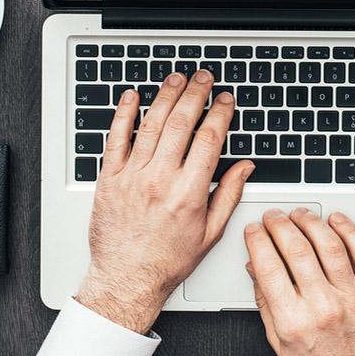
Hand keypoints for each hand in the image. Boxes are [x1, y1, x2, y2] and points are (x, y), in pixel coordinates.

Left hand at [76, 70, 254, 332]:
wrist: (126, 278)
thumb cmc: (167, 260)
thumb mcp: (209, 233)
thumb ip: (229, 195)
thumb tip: (245, 167)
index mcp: (188, 193)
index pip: (209, 140)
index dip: (220, 113)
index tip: (225, 100)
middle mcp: (160, 180)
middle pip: (180, 124)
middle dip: (195, 94)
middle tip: (203, 77)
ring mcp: (132, 177)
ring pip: (150, 125)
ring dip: (165, 96)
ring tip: (176, 78)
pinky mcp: (109, 178)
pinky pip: (115, 139)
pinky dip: (123, 114)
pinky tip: (132, 96)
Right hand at [246, 209, 354, 355]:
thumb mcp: (279, 340)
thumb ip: (265, 302)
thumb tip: (255, 267)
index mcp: (294, 319)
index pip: (269, 266)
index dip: (258, 241)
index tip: (254, 231)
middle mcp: (322, 306)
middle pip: (297, 250)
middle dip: (280, 225)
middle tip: (274, 217)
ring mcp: (351, 298)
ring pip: (330, 246)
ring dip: (311, 222)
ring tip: (301, 215)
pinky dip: (350, 231)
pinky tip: (337, 221)